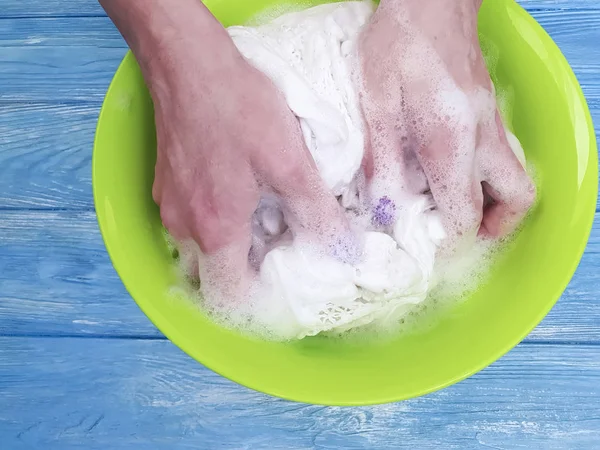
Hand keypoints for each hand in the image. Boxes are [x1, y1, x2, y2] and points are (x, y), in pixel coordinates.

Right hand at [101, 0, 349, 294]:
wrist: (188, 61)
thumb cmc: (238, 108)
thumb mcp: (289, 162)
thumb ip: (317, 214)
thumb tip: (345, 254)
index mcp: (216, 230)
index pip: (231, 298)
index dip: (259, 304)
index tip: (285, 295)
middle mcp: (185, 227)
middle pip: (216, 274)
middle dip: (249, 274)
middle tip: (283, 257)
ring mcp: (170, 205)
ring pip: (204, 247)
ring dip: (234, 246)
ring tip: (267, 222)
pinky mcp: (166, 183)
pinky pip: (193, 220)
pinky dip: (218, 221)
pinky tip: (241, 192)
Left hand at [357, 0, 534, 248]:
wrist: (431, 0)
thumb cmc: (398, 45)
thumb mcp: (376, 104)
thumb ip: (382, 161)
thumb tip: (385, 210)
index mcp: (450, 141)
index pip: (464, 213)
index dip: (451, 244)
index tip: (431, 256)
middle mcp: (482, 138)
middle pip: (516, 199)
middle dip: (492, 228)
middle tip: (455, 234)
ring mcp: (492, 124)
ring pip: (516, 179)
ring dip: (493, 204)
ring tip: (453, 209)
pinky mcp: (490, 113)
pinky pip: (502, 158)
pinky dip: (486, 178)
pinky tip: (449, 172)